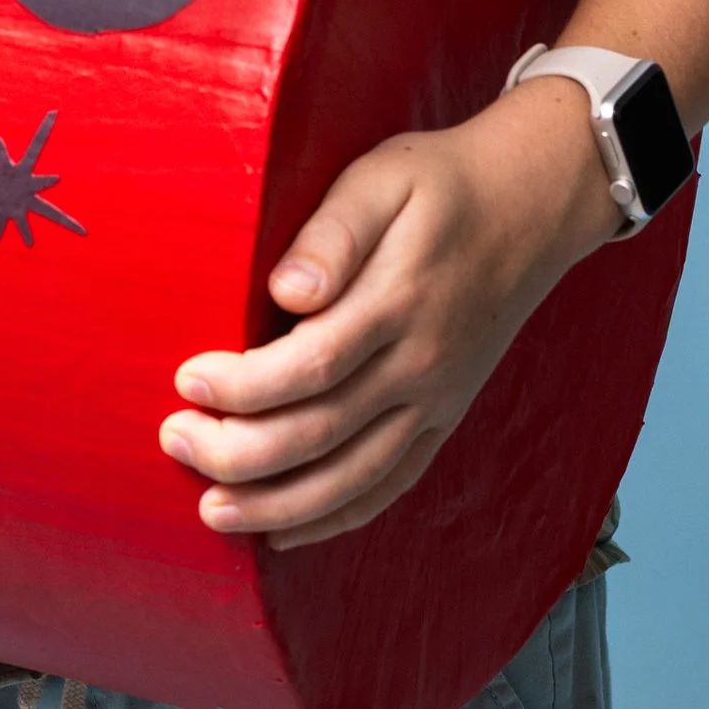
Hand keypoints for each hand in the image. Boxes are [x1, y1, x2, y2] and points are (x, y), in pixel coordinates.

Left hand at [159, 76, 620, 547]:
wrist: (533, 203)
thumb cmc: (440, 182)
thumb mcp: (383, 177)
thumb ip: (334, 232)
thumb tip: (288, 289)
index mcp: (399, 302)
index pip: (309, 366)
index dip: (242, 386)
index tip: (187, 379)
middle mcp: (421, 365)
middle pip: (322, 434)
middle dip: (239, 452)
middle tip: (175, 440)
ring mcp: (438, 400)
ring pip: (353, 478)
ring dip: (278, 505)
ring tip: (214, 510)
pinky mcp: (445, 418)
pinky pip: (391, 485)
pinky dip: (336, 517)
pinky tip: (285, 531)